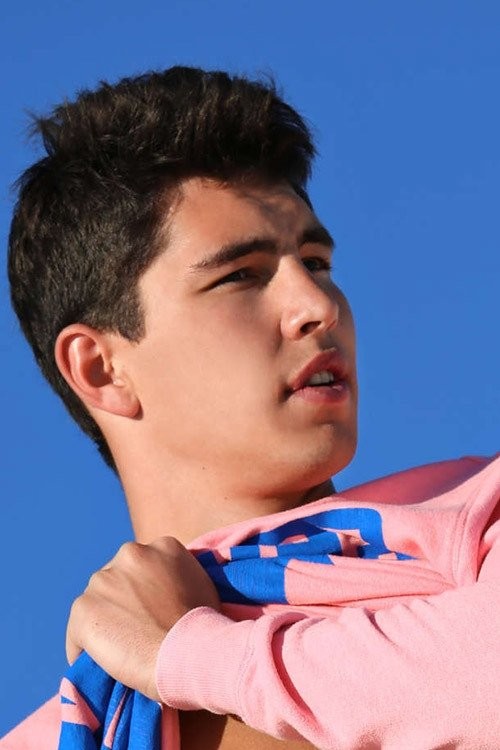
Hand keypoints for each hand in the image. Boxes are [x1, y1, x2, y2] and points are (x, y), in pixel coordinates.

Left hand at [66, 536, 219, 699]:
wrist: (189, 652)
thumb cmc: (204, 627)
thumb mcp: (202, 585)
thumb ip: (181, 576)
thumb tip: (171, 588)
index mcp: (163, 546)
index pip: (142, 567)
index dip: (144, 591)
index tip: (149, 612)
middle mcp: (131, 553)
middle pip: (116, 578)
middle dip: (122, 601)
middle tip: (135, 631)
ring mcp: (104, 580)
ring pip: (96, 602)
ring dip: (105, 621)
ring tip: (118, 650)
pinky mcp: (84, 609)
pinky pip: (77, 632)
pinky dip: (84, 648)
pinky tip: (99, 664)